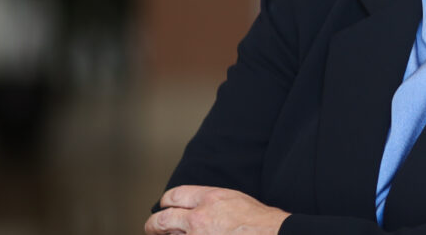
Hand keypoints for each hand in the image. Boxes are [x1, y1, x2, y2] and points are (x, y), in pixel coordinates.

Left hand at [145, 185, 289, 234]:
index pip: (174, 196)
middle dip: (153, 225)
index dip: (165, 202)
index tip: (164, 207)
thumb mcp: (235, 199)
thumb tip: (198, 207)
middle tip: (152, 229)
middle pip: (162, 219)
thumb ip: (213, 201)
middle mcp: (199, 217)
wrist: (272, 234)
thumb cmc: (261, 222)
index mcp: (210, 198)